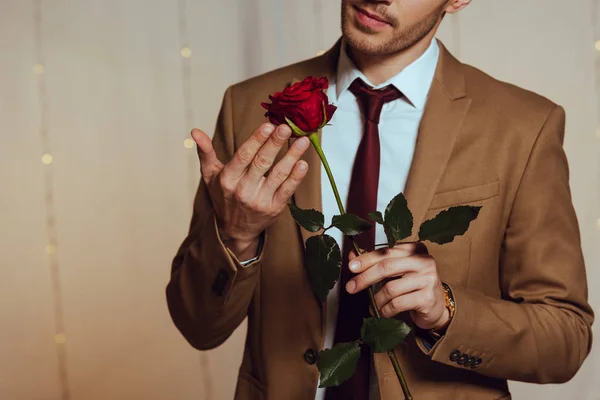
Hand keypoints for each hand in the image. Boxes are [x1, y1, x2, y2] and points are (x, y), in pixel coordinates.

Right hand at [191, 123, 309, 258]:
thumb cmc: (223, 196)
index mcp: (227, 179)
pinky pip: (287, 190)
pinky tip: (303, 163)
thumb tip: (194, 131)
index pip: (243, 156)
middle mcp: (243, 190)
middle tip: (286, 128)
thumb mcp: (210, 175)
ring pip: (278, 175)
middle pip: (262, 163)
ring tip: (303, 141)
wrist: (235, 230)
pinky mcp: (274, 209)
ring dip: (292, 157)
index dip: (256, 140)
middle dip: (275, 144)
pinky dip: (296, 177)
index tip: (268, 126)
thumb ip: (205, 152)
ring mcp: (260, 201)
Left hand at [345, 243, 448, 329]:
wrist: (435, 307)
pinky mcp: (427, 297)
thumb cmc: (413, 285)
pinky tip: (383, 312)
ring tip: (373, 305)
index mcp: (415, 249)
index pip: (386, 251)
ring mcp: (428, 279)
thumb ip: (376, 261)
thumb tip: (352, 256)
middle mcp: (424, 261)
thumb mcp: (396, 270)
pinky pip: (398, 303)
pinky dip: (386, 309)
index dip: (366, 259)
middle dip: (365, 278)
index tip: (351, 267)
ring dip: (377, 299)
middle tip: (351, 287)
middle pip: (387, 267)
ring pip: (391, 288)